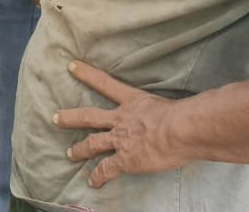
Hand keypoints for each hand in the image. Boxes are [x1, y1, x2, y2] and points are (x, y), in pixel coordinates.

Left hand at [55, 61, 186, 187]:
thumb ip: (173, 106)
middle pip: (89, 116)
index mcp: (133, 102)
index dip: (87, 74)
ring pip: (93, 143)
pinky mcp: (125, 160)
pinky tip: (93, 182)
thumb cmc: (183, 114)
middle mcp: (122, 119)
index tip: (71, 66)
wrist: (180, 129)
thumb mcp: (173, 102)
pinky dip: (99, 176)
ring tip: (69, 153)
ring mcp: (121, 140)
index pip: (105, 83)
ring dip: (80, 149)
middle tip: (55, 118)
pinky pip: (107, 169)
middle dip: (71, 118)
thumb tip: (193, 110)